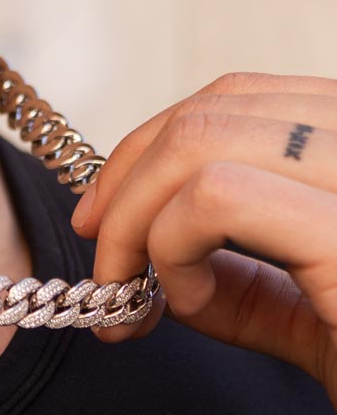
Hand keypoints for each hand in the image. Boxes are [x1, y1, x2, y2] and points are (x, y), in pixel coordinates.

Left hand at [70, 71, 336, 408]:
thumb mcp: (313, 315)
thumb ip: (244, 276)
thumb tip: (151, 256)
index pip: (232, 99)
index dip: (145, 148)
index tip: (102, 214)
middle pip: (207, 112)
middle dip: (124, 185)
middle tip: (103, 261)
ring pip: (200, 141)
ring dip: (134, 218)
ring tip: (136, 291)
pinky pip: (216, 198)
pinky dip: (170, 243)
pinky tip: (191, 297)